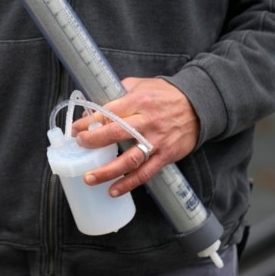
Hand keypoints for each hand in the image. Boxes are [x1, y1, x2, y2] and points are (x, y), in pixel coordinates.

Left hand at [71, 77, 199, 196]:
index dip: (89, 122)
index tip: (75, 130)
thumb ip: (118, 92)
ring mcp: (156, 141)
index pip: (107, 113)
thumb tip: (93, 106)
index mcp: (137, 102)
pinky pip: (145, 173)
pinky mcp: (165, 156)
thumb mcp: (141, 84)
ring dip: (107, 171)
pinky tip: (113, 190)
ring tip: (89, 179)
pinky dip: (128, 184)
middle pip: (115, 134)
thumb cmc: (165, 95)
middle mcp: (146, 122)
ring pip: (129, 159)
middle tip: (79, 147)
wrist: (198, 106)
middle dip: (93, 142)